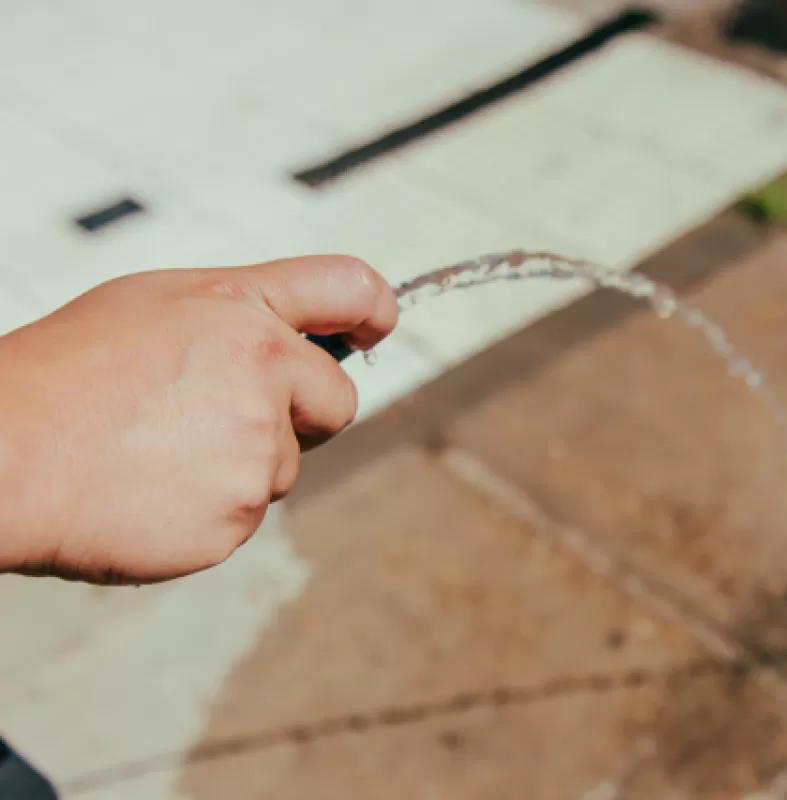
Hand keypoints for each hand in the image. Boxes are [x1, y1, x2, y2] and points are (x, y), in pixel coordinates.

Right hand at [0, 255, 397, 583]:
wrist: (3, 456)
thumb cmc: (65, 376)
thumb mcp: (151, 307)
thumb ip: (237, 317)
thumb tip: (296, 345)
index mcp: (242, 309)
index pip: (349, 287)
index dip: (373, 308)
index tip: (373, 326)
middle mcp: (264, 372)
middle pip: (337, 402)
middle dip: (299, 414)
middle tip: (217, 416)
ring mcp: (255, 448)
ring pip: (284, 465)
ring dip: (240, 466)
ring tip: (155, 454)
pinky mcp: (238, 514)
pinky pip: (247, 514)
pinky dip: (210, 510)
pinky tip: (151, 491)